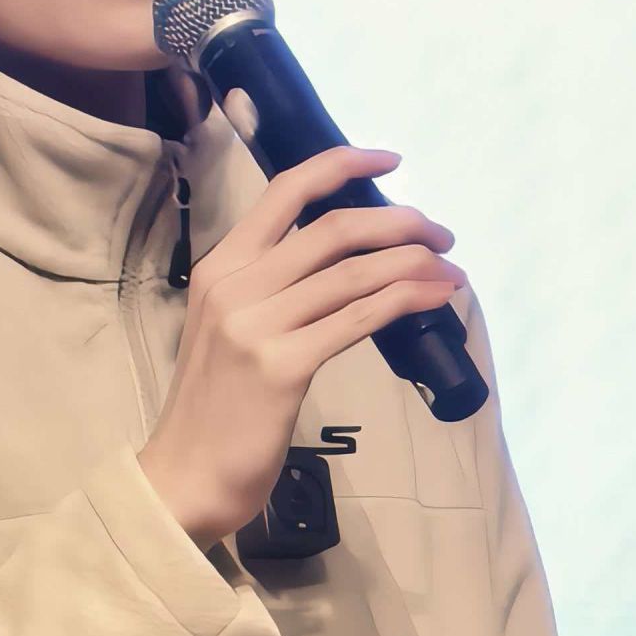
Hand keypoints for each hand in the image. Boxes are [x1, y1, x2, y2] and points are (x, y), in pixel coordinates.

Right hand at [136, 142, 464, 546]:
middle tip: (440, 235)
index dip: (342, 164)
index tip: (391, 160)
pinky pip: (360, 317)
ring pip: (355, 271)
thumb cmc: (216, 409)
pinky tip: (435, 298)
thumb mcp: (232, 330)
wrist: (185, 475)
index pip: (286, 191)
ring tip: (450, 270)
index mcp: (221, 266)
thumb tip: (347, 265)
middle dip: (400, 222)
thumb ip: (273, 291)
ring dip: (415, 263)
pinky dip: (407, 300)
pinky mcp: (283, 366)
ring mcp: (257, 325)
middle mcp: (236, 284)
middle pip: (333, 227)